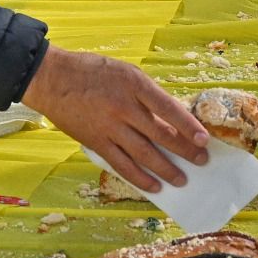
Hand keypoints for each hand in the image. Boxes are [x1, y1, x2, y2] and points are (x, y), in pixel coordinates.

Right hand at [21, 47, 208, 192]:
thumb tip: (172, 116)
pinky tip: (154, 186)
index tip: (204, 139)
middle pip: (160, 134)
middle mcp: (123, 107)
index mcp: (134, 84)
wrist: (52, 79)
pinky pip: (122, 165)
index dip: (188, 126)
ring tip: (182, 179)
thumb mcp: (125, 72)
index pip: (168, 108)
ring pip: (144, 154)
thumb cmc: (92, 71)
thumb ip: (147, 93)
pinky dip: (140, 178)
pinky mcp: (96, 143)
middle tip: (201, 161)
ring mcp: (109, 128)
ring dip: (166, 169)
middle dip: (184, 150)